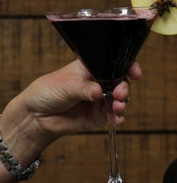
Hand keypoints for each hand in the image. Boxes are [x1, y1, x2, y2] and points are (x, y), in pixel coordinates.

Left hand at [0, 60, 142, 164]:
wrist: (35, 117)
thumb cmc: (46, 92)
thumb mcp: (66, 85)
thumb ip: (85, 88)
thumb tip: (100, 91)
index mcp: (91, 68)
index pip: (114, 64)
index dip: (128, 67)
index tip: (135, 73)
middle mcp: (98, 83)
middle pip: (120, 83)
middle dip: (124, 88)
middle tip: (120, 94)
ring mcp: (100, 100)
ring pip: (119, 100)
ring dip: (122, 103)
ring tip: (118, 107)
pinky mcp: (98, 116)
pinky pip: (113, 116)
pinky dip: (117, 118)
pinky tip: (117, 118)